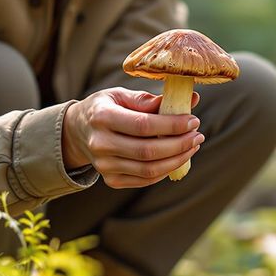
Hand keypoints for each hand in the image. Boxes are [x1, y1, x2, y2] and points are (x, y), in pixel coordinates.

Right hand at [62, 88, 202, 187]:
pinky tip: (177, 157)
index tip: (193, 120)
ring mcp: (104, 166)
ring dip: (177, 159)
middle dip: (179, 144)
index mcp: (102, 117)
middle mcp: (100, 144)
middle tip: (198, 135)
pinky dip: (165, 170)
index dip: (172, 125)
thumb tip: (191, 101)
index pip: (143, 125)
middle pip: (148, 151)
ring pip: (149, 169)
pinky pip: (145, 179)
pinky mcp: (111, 180)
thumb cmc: (105, 108)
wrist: (77, 131)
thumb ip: (150, 100)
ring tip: (192, 146)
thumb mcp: (120, 95)